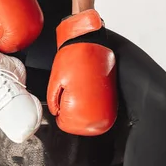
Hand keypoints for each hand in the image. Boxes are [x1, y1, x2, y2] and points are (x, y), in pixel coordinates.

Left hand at [47, 9, 117, 135]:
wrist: (90, 40)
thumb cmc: (74, 56)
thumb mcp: (56, 79)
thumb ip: (53, 100)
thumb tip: (55, 111)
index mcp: (82, 110)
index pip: (66, 125)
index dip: (59, 111)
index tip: (60, 98)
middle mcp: (99, 112)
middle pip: (79, 124)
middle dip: (71, 110)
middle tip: (69, 91)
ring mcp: (108, 106)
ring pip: (90, 118)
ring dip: (83, 108)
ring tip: (79, 88)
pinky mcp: (113, 97)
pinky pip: (100, 109)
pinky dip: (92, 103)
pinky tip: (87, 90)